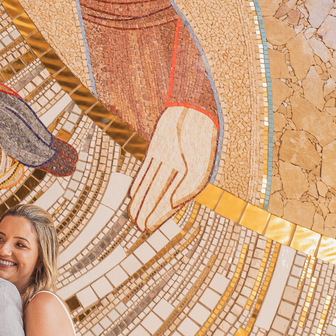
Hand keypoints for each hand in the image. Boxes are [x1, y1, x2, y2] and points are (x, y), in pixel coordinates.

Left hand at [129, 107, 217, 232]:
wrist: (195, 109)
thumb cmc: (202, 136)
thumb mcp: (200, 163)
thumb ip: (191, 185)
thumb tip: (175, 203)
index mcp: (190, 175)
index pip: (172, 200)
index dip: (160, 215)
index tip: (149, 227)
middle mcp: (177, 169)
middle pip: (159, 195)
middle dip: (149, 212)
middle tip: (139, 227)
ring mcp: (166, 159)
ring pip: (151, 184)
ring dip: (142, 201)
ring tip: (134, 216)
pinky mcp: (158, 147)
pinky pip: (147, 169)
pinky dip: (139, 182)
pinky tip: (133, 194)